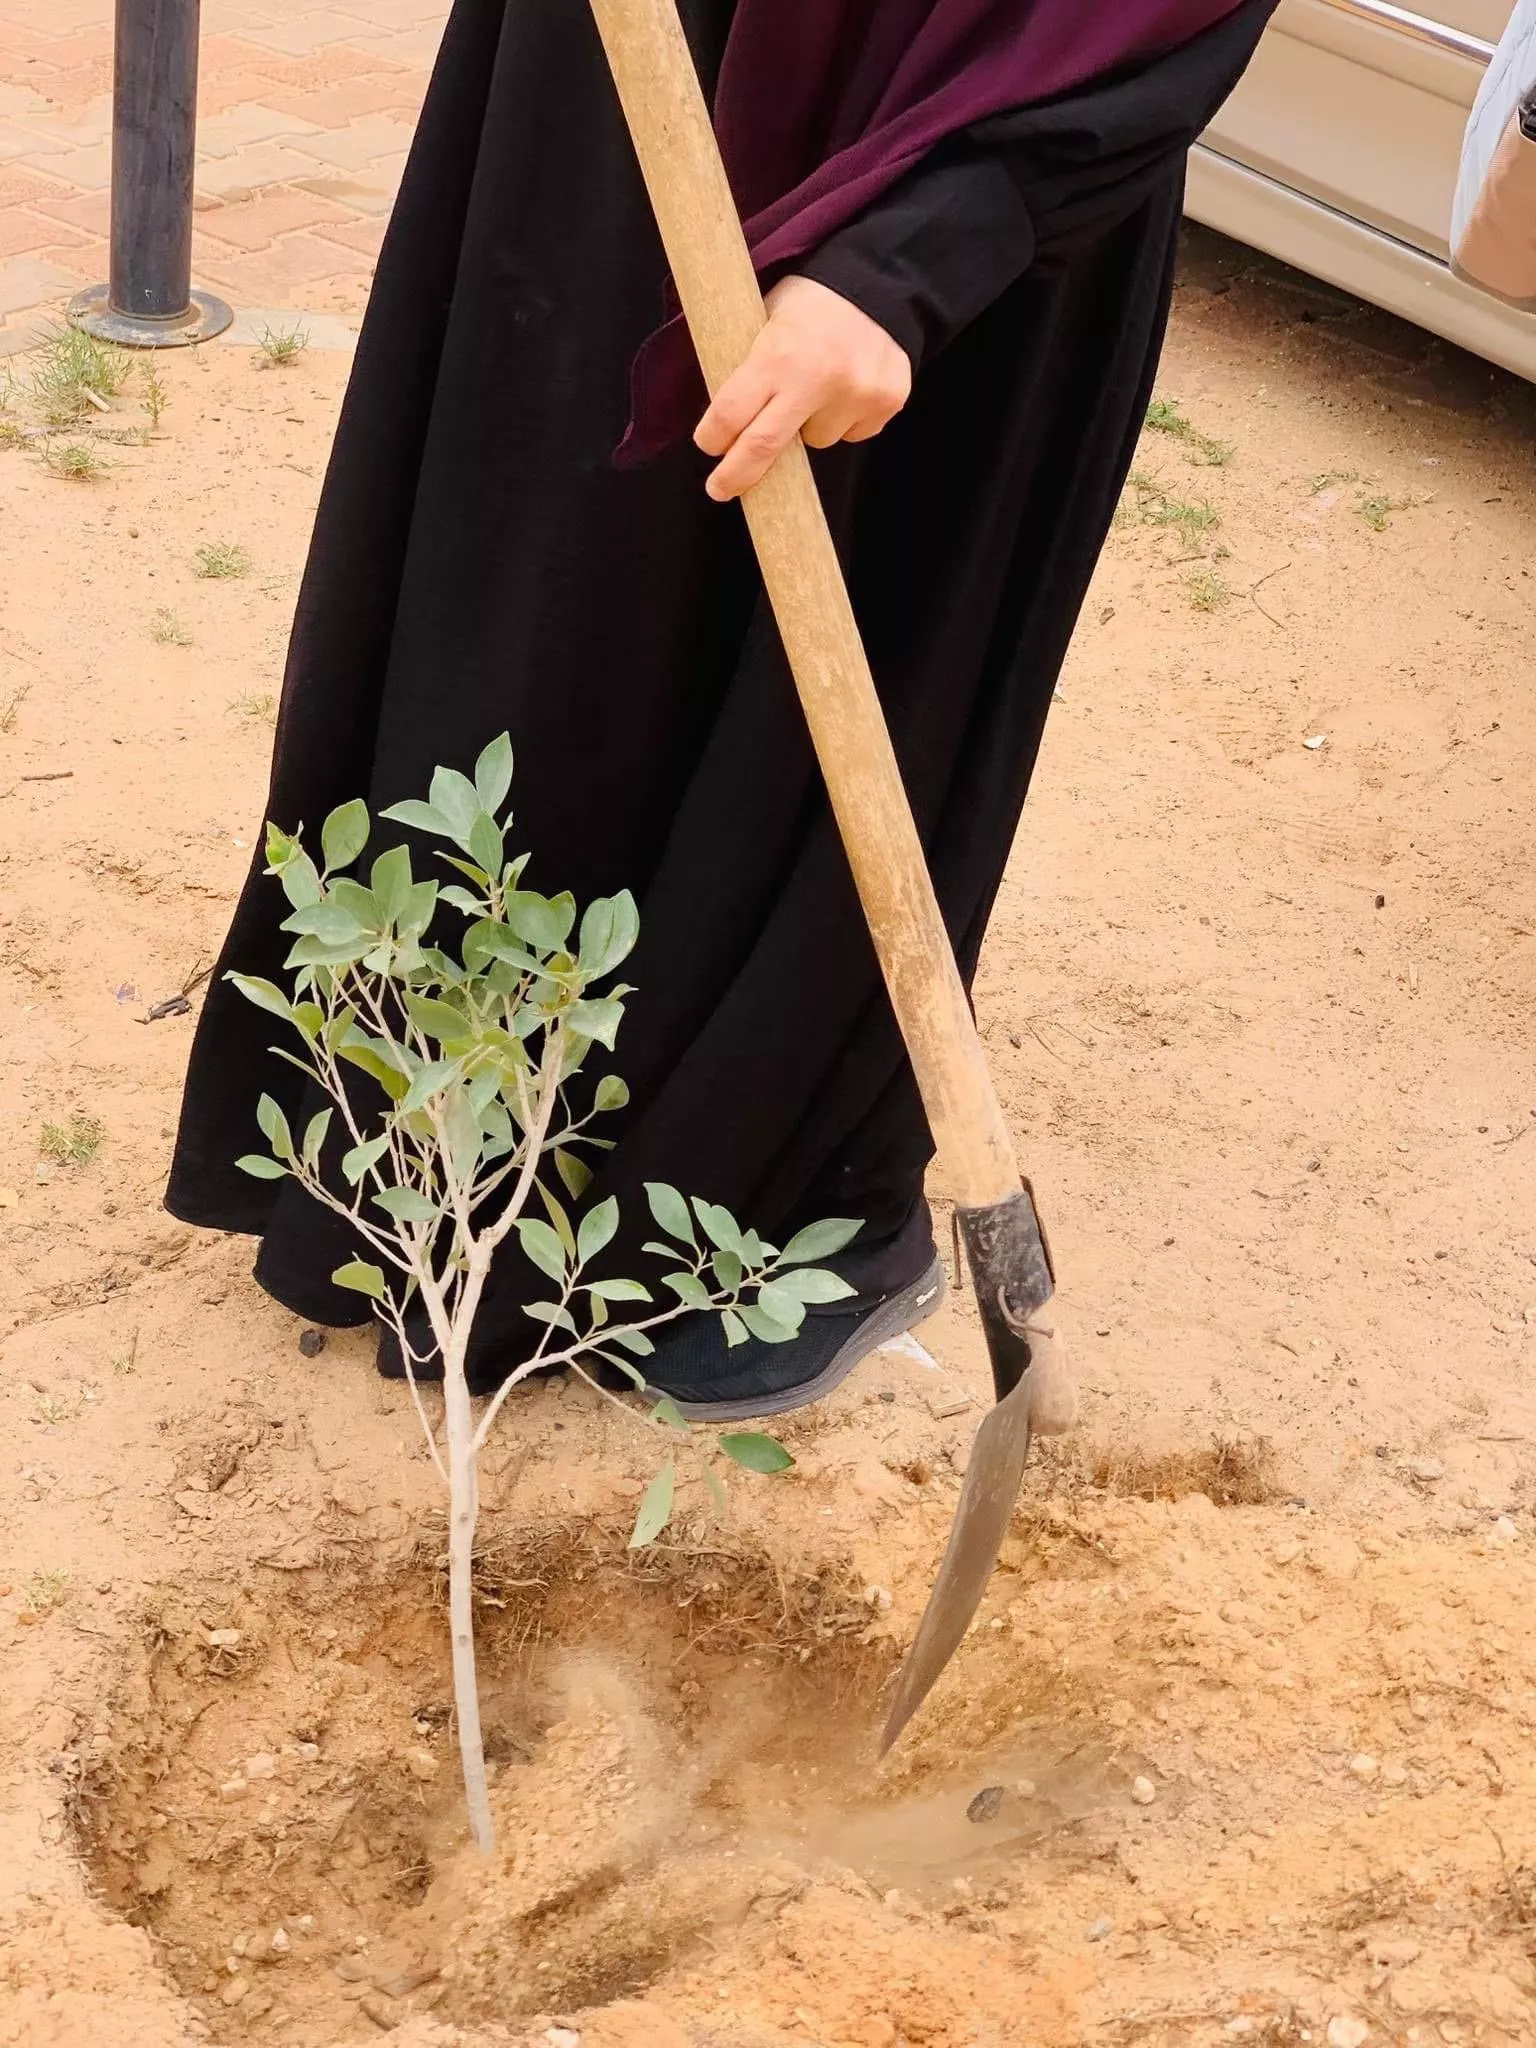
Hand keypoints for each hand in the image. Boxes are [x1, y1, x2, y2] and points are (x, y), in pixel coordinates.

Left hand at [694, 274, 912, 501]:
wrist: (880, 278)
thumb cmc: (812, 300)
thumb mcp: (766, 316)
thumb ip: (749, 367)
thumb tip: (727, 420)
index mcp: (780, 354)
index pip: (731, 415)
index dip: (712, 438)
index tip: (708, 447)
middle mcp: (819, 379)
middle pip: (764, 448)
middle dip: (737, 475)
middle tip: (721, 488)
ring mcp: (857, 395)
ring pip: (815, 442)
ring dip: (806, 426)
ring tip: (818, 385)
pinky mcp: (886, 404)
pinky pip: (851, 434)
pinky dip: (842, 419)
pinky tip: (847, 386)